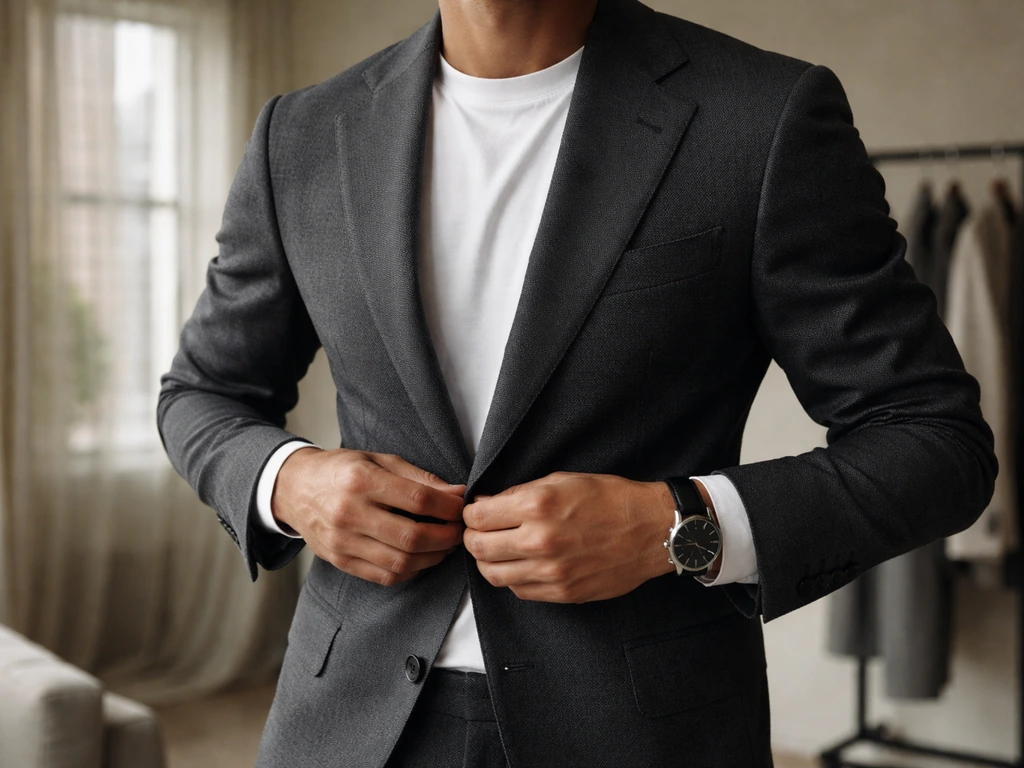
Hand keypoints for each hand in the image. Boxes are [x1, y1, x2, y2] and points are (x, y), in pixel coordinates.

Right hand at [272, 448, 465, 585]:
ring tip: (444, 546)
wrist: (294, 488)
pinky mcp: (340, 560)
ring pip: (400, 562)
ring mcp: (342, 541)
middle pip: (411, 536)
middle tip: (458, 531)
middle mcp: (349, 512)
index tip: (461, 508)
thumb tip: (457, 493)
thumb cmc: (341, 470)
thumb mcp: (378, 460)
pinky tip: (420, 558)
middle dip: (445, 537)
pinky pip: (384, 576)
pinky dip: (410, 571)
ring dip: (432, 558)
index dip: (447, 507)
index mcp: (360, 480)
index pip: (417, 499)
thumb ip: (418, 478)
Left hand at [463, 472, 676, 602]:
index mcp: (537, 505)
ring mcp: (551, 571)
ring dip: (488, 561)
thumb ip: (520, 493)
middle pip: (478, 547)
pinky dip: (512, 578)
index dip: (471, 513)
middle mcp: (540, 540)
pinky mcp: (563, 592)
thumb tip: (487, 504)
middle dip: (472, 538)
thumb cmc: (611, 499)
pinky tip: (521, 564)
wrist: (652, 530)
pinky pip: (519, 590)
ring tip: (496, 551)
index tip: (476, 512)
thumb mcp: (563, 480)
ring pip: (494, 574)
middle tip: (479, 533)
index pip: (478, 516)